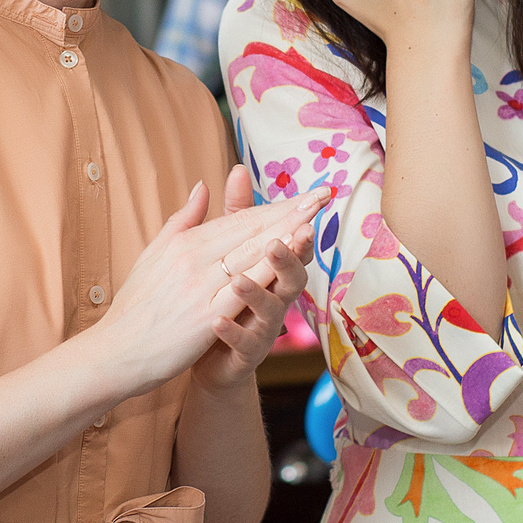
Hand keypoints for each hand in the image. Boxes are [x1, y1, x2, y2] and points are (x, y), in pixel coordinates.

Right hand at [84, 169, 323, 397]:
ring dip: (285, 234)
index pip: (238, 219)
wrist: (115, 352)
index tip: (304, 195)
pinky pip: (242, 288)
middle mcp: (193, 257)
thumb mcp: (154, 254)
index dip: (274, 206)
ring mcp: (199, 285)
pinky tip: (289, 262)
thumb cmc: (134, 307)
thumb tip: (202, 186)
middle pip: (250, 230)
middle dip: (289, 212)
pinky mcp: (204, 315)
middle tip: (322, 196)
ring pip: (250, 254)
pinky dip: (267, 272)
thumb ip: (182, 220)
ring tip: (315, 219)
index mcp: (184, 242)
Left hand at [193, 165, 315, 391]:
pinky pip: (242, 343)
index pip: (290, 241)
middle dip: (292, 255)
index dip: (302, 221)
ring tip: (238, 280)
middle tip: (290, 237)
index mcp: (271, 270)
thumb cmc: (223, 295)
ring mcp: (263, 327)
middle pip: (292, 274)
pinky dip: (230, 332)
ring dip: (257, 293)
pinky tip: (216, 322)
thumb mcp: (227, 250)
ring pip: (271, 310)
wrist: (206, 355)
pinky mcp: (245, 354)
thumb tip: (239, 167)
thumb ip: (236, 214)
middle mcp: (275, 297)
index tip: (316, 199)